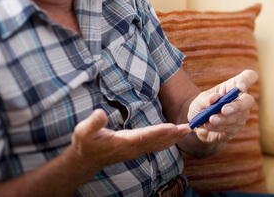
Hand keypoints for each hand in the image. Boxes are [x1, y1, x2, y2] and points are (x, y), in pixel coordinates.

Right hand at [68, 109, 191, 174]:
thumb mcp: (84, 131)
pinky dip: (168, 140)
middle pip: (156, 141)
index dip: (158, 131)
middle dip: (173, 134)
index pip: (143, 136)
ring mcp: (135, 150)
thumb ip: (93, 123)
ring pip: (158, 144)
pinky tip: (176, 136)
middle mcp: (132, 148)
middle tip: (189, 127)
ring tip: (188, 129)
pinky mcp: (136, 149)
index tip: (172, 127)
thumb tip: (100, 113)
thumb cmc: (85, 143)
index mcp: (122, 142)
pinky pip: (156, 145)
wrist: (85, 160)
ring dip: (174, 137)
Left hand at [187, 70, 256, 143]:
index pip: (249, 77)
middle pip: (249, 101)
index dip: (246, 81)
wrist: (197, 124)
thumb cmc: (202, 106)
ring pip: (237, 118)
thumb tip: (216, 97)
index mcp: (233, 86)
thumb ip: (207, 99)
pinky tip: (208, 125)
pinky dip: (217, 127)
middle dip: (237, 106)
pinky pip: (229, 128)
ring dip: (223, 119)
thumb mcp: (200, 100)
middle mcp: (241, 100)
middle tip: (223, 110)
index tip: (240, 88)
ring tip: (211, 119)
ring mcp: (240, 116)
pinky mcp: (235, 129)